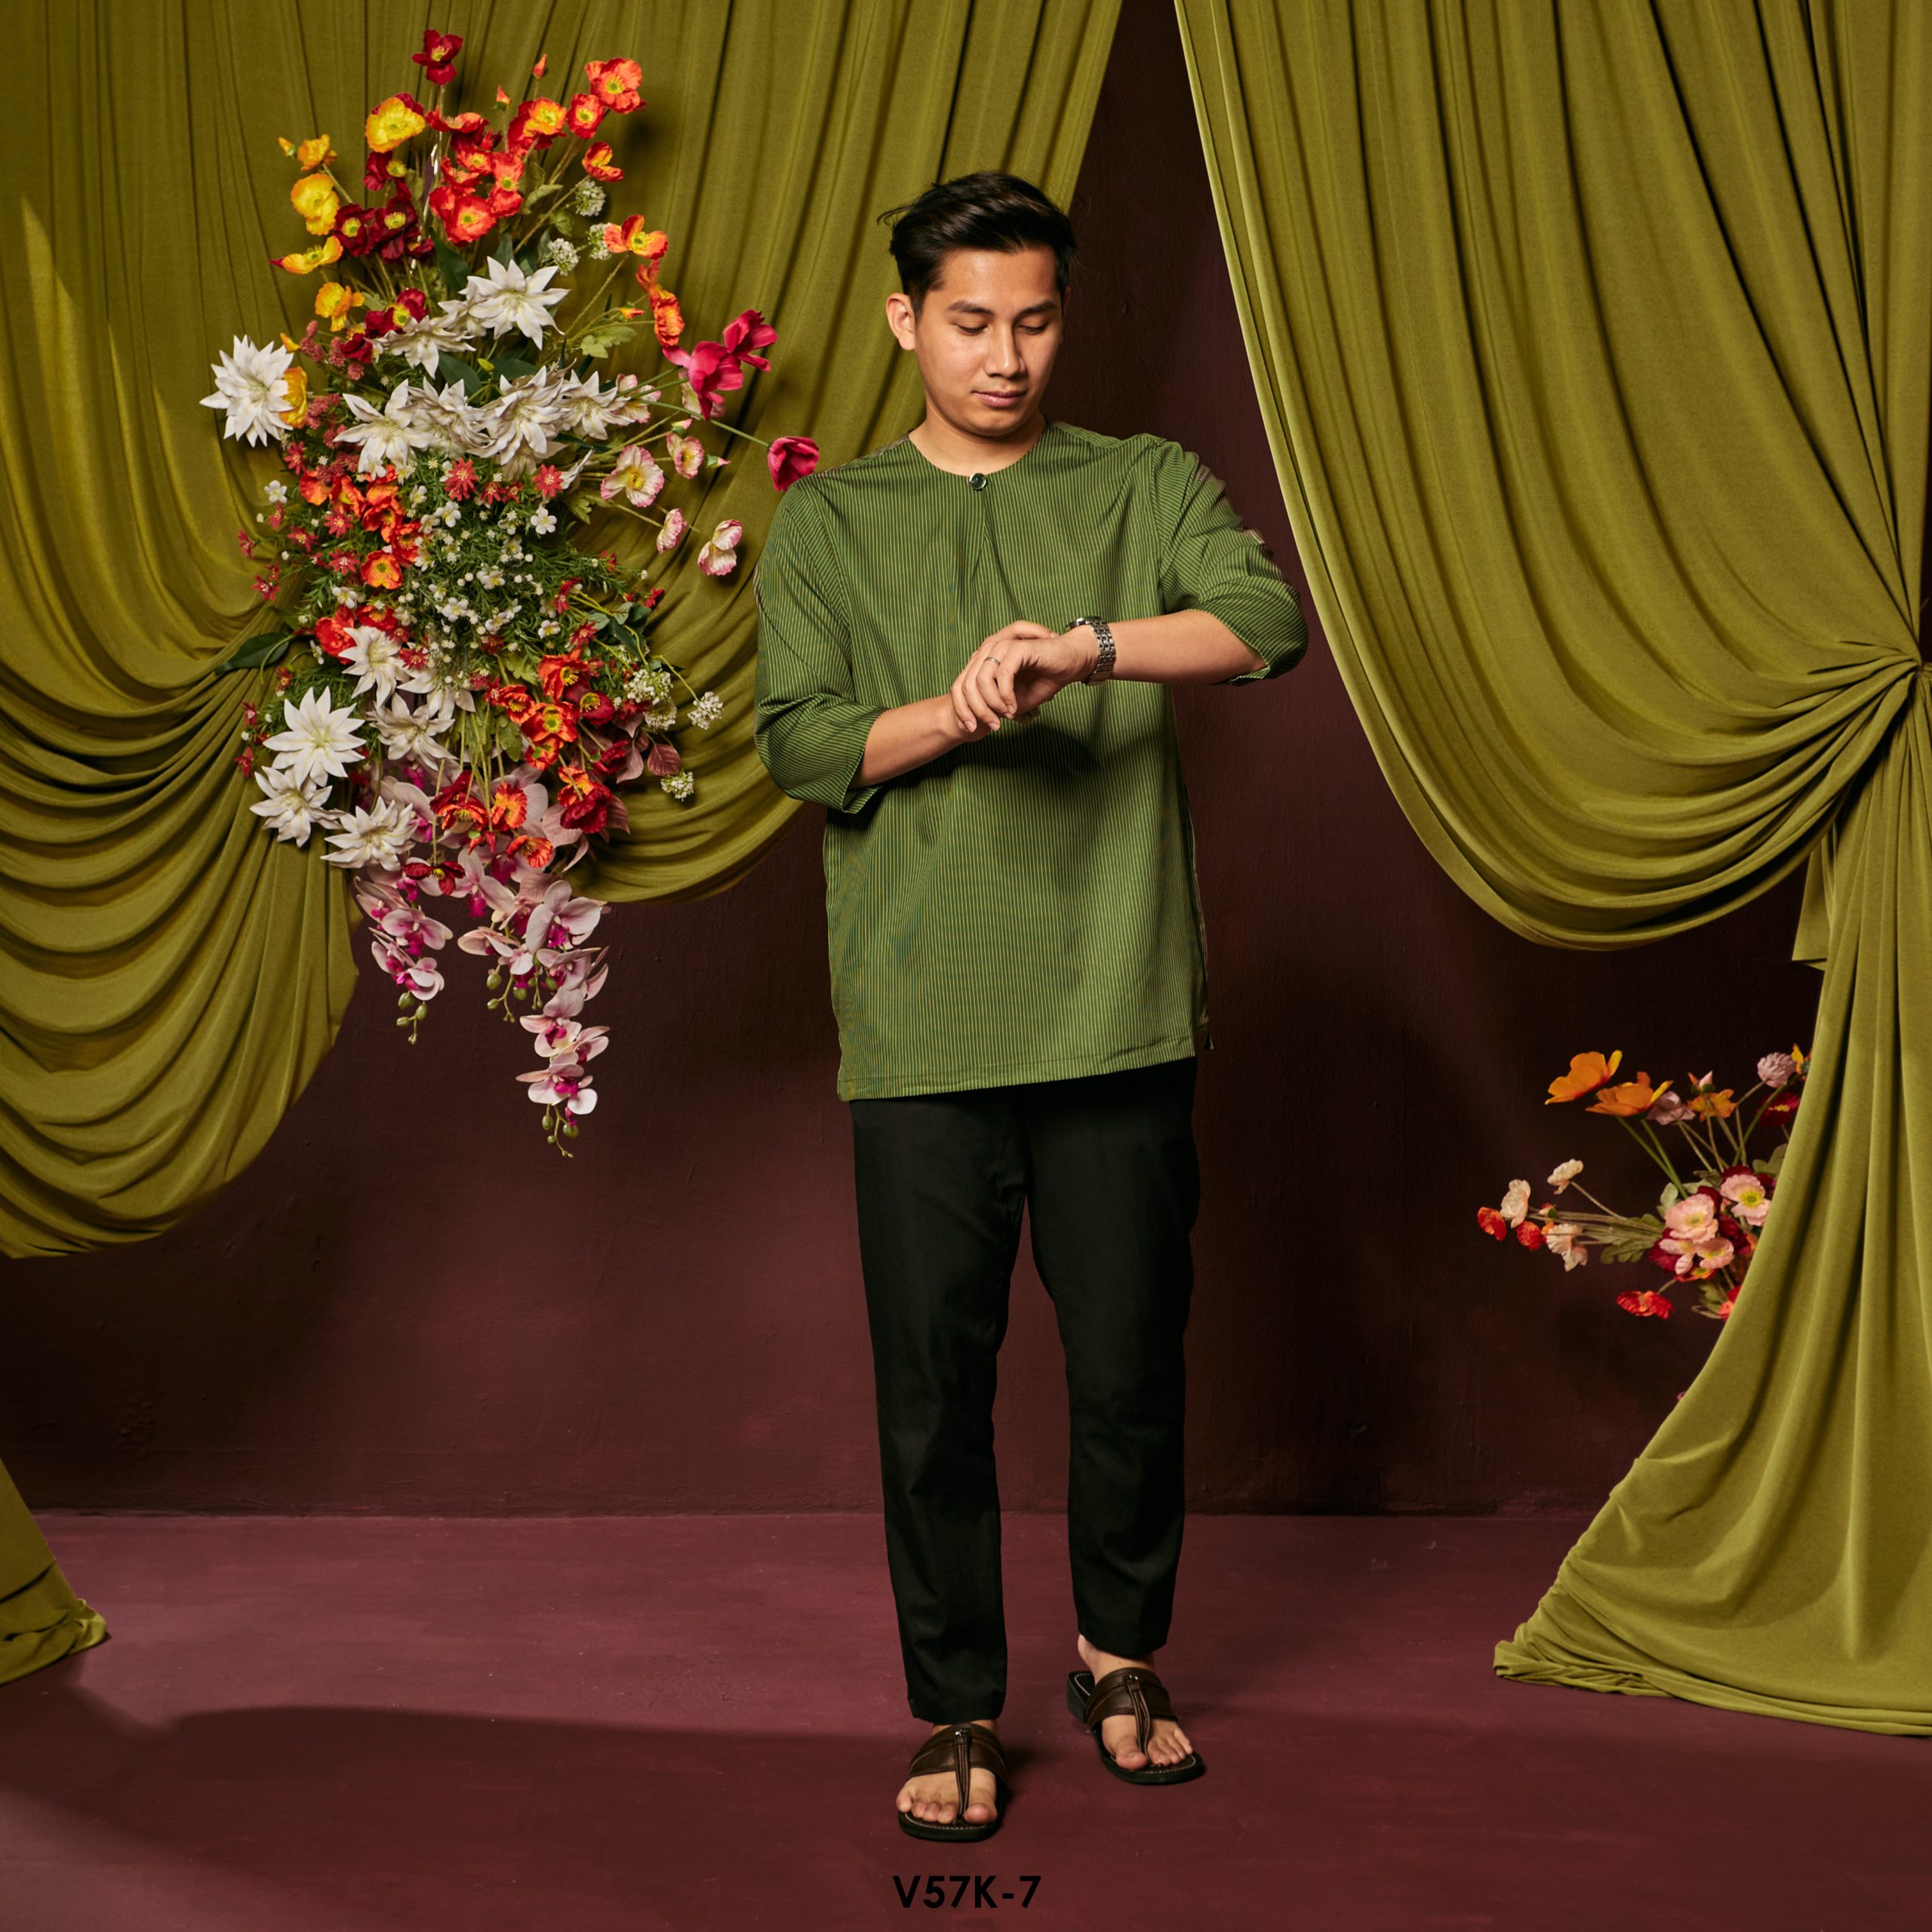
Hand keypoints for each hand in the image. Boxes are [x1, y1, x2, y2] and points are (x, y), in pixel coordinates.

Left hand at [948, 621, 1097, 734]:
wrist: (1070, 663)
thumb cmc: (1043, 680)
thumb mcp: (1014, 700)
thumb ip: (995, 706)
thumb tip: (979, 720)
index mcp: (983, 662)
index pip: (960, 686)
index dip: (962, 709)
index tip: (970, 729)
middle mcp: (988, 652)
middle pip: (967, 685)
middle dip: (977, 711)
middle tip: (994, 726)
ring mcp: (1001, 647)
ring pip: (982, 681)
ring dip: (992, 704)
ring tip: (1007, 716)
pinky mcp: (1017, 648)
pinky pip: (1003, 675)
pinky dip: (1006, 695)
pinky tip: (1014, 707)